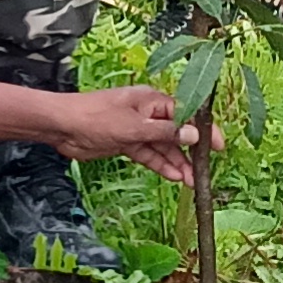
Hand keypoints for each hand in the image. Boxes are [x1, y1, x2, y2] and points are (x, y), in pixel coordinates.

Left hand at [42, 83, 197, 183]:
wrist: (63, 126)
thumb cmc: (96, 118)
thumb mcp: (134, 127)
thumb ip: (165, 132)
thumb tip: (195, 134)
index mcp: (153, 100)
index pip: (186, 114)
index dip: (204, 130)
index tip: (219, 146)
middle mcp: (148, 113)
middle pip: (176, 132)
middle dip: (191, 152)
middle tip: (204, 172)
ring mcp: (137, 128)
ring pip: (163, 147)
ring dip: (177, 163)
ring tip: (191, 182)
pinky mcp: (126, 142)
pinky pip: (149, 154)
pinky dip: (160, 164)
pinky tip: (173, 177)